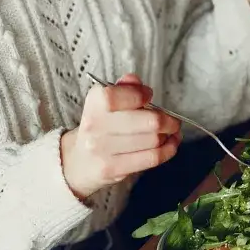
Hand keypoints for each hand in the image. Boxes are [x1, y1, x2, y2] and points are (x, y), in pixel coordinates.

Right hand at [59, 74, 180, 199]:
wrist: (78, 162)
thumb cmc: (99, 128)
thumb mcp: (105, 104)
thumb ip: (123, 89)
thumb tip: (135, 80)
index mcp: (94, 103)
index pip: (123, 95)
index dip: (142, 95)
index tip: (149, 97)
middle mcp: (96, 126)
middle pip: (149, 121)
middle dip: (167, 120)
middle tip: (171, 120)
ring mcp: (103, 149)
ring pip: (153, 140)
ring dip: (169, 135)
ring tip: (170, 133)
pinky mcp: (112, 169)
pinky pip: (151, 158)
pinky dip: (167, 150)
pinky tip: (169, 145)